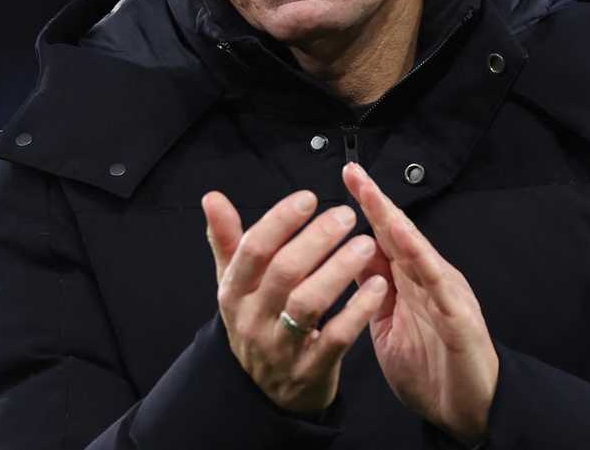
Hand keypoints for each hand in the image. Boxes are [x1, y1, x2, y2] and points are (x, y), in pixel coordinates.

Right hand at [202, 188, 389, 414]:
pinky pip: (337, 337)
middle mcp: (253, 319)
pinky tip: (377, 286)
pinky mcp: (311, 369)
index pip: (254, 249)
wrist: (267, 391)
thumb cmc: (256, 322)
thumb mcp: (235, 285)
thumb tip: (211, 197)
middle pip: (284, 271)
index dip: (281, 220)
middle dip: (317, 239)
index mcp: (234, 292)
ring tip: (366, 244)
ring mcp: (281, 347)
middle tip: (346, 216)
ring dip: (340, 269)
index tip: (310, 198)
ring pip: (309, 303)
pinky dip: (358, 310)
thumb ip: (226, 239)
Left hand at [342, 162, 498, 446]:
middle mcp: (430, 280)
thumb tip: (351, 257)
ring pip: (418, 251)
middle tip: (353, 172)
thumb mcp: (388, 327)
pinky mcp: (458, 317)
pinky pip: (437, 283)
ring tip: (372, 195)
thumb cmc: (431, 369)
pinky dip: (420, 257)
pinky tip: (402, 238)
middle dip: (376, 202)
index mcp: (411, 283)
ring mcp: (446, 295)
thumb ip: (374, 292)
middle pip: (399, 235)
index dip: (366, 209)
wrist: (467, 409)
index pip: (384, 238)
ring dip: (394, 221)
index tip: (345, 179)